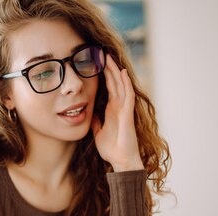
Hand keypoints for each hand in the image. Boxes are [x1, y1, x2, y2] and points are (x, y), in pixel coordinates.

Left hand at [92, 54, 143, 171]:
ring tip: (109, 58)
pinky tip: (122, 73)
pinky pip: (128, 96)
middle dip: (108, 68)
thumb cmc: (112, 149)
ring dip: (115, 71)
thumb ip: (96, 122)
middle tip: (102, 53)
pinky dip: (125, 84)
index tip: (96, 63)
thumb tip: (89, 113)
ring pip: (121, 85)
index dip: (103, 75)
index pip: (108, 88)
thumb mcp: (98, 132)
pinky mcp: (127, 114)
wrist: (121, 161)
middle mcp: (119, 106)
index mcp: (112, 109)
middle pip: (114, 83)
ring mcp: (124, 109)